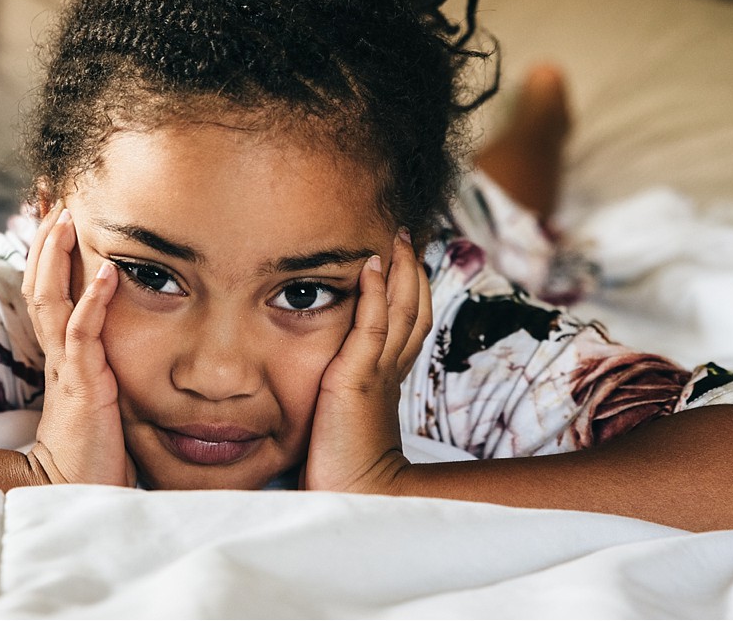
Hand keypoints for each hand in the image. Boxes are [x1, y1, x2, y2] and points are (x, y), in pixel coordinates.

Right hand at [20, 204, 135, 486]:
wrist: (78, 495)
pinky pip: (84, 335)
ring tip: (67, 217)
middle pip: (40, 283)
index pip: (48, 290)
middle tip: (51, 195)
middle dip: (45, 238)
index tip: (56, 210)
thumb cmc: (97, 452)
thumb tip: (129, 340)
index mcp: (62, 354)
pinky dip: (94, 301)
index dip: (48, 251)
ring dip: (57, 257)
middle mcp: (58, 354)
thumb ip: (107, 366)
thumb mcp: (104, 397)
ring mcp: (67, 368)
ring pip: (51, 300)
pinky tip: (108, 272)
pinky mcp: (82, 385)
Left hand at [302, 229, 432, 493]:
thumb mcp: (340, 416)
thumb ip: (336, 391)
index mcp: (387, 378)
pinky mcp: (358, 379)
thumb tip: (318, 377)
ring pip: (401, 311)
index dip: (408, 291)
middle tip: (406, 236)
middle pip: (414, 309)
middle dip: (412, 271)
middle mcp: (390, 371)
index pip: (406, 324)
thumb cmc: (342, 467)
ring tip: (395, 238)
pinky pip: (372, 326)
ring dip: (400, 271)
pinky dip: (375, 293)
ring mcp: (378, 373)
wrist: (357, 497)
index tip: (401, 260)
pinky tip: (370, 265)